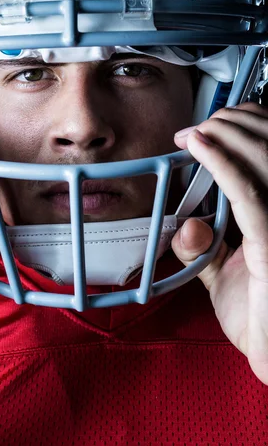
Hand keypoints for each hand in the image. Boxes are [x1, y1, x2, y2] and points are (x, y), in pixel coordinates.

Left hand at [172, 102, 267, 384]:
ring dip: (225, 136)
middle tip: (200, 128)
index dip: (247, 128)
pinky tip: (202, 146)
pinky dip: (222, 163)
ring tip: (197, 134)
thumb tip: (186, 224)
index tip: (211, 127)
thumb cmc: (258, 319)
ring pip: (262, 159)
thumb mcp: (222, 276)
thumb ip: (203, 248)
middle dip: (233, 125)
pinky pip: (248, 193)